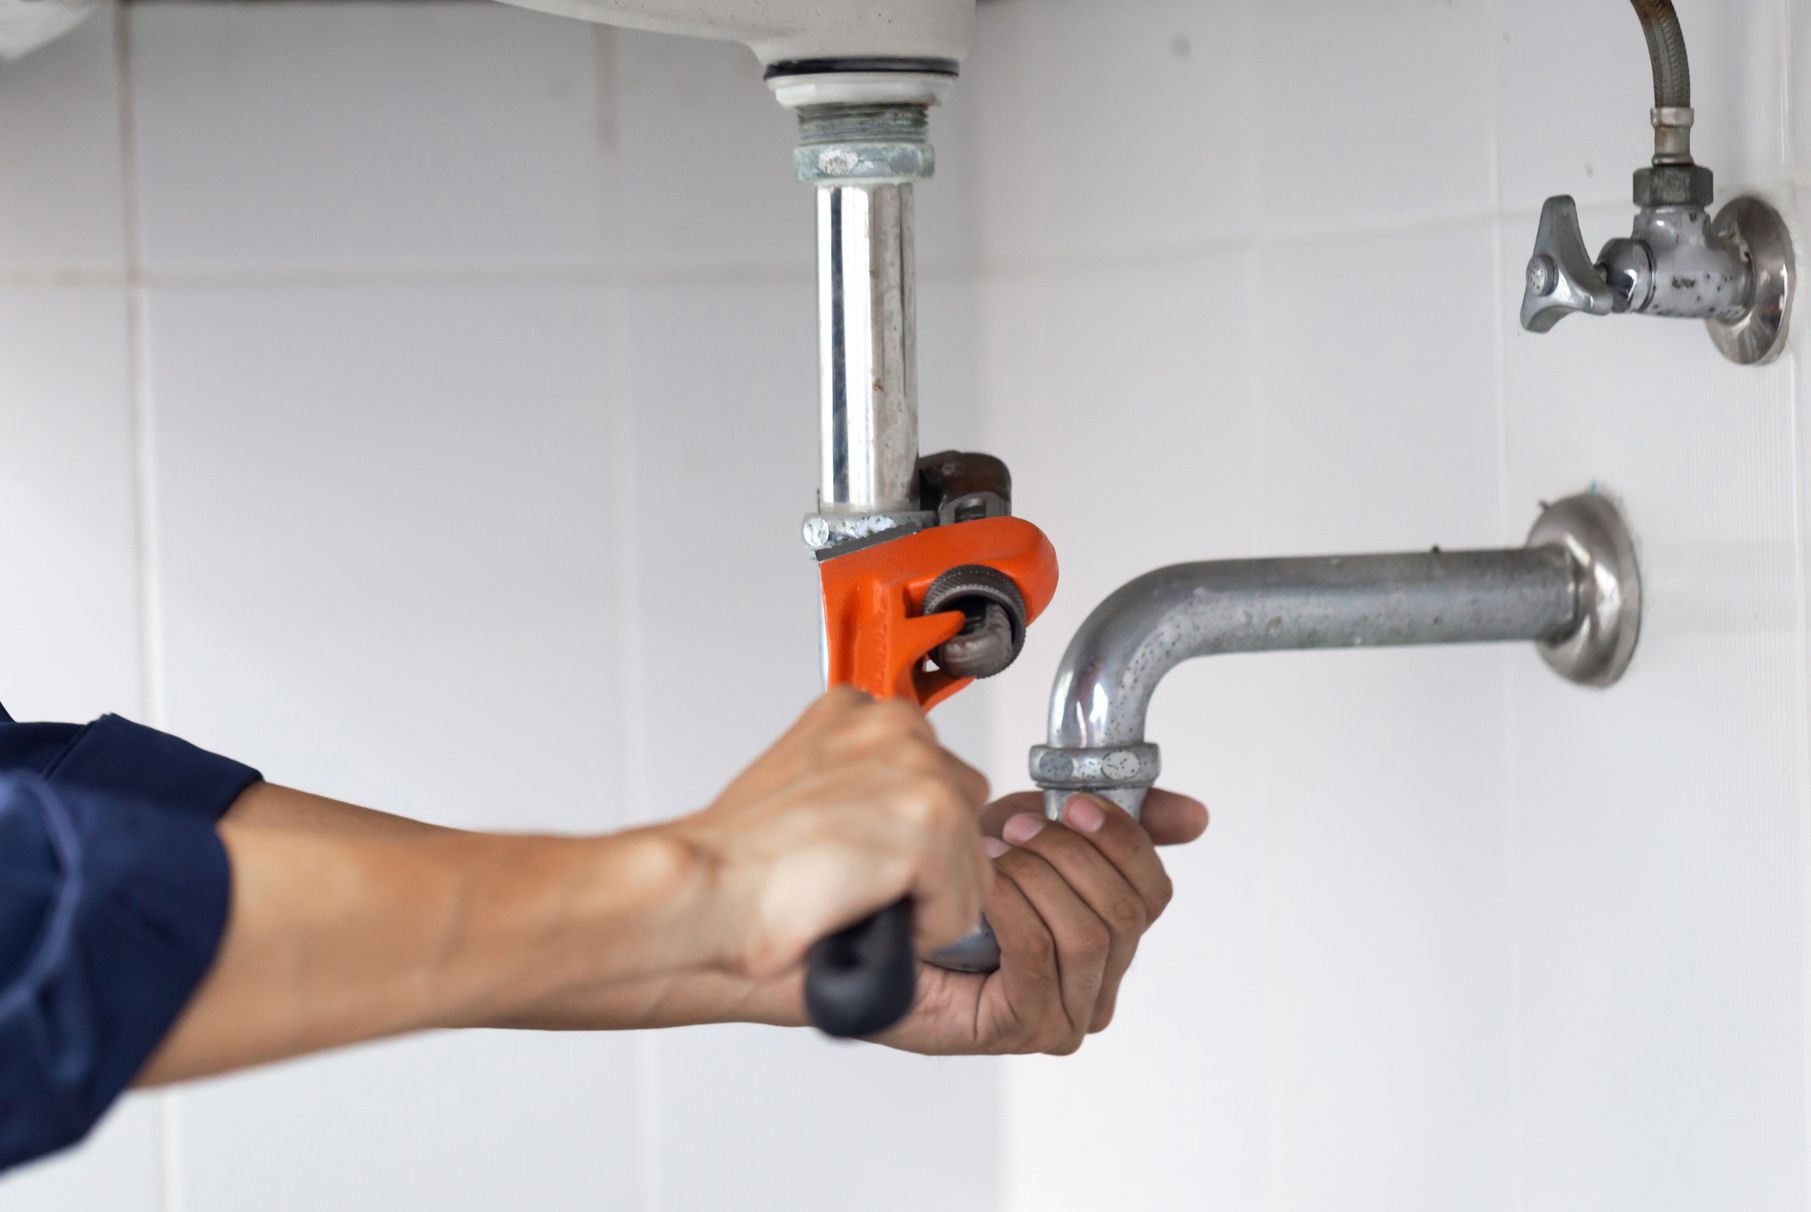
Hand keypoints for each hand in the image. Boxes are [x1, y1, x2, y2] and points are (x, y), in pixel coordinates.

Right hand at [660, 688, 992, 980]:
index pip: (937, 778)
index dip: (909, 836)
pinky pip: (962, 908)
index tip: (871, 859)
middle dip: (933, 864)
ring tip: (856, 902)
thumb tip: (896, 826)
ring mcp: (918, 770)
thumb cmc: (734, 858)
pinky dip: (923, 934)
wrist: (705, 887)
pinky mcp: (928, 820)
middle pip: (966, 816)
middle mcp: (896, 728)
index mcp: (861, 713)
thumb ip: (858, 785)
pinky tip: (865, 917)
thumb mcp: (801, 786)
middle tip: (867, 888)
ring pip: (971, 869)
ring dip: (927, 905)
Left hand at [877, 788, 1206, 1055]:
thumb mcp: (1034, 834)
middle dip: (1071, 854)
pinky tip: (981, 885)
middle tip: (1017, 827)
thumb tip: (1195, 817)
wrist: (870, 928)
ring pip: (1087, 932)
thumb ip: (1109, 823)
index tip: (1076, 805)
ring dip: (1037, 877)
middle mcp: (1096, 987)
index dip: (1123, 840)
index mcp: (1110, 942)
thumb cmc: (947, 885)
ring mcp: (1062, 1016)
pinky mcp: (1019, 1028)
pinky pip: (1037, 952)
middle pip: (1124, 911)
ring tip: (991, 853)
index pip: (1153, 893)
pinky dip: (1010, 905)